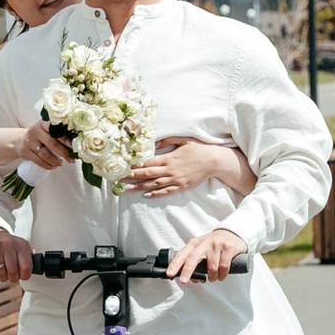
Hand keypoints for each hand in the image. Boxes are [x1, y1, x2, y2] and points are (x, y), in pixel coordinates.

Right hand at [0, 230, 33, 283]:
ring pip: (0, 271)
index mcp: (21, 245)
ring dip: (2, 278)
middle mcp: (8, 244)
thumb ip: (30, 256)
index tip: (22, 277)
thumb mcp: (21, 247)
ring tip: (3, 277)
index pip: (27, 266)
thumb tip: (39, 265)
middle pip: (13, 270)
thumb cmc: (8, 245)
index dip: (25, 276)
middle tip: (12, 278)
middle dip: (13, 278)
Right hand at [19, 120, 73, 169]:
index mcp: (43, 123)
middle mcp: (35, 130)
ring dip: (56, 161)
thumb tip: (77, 145)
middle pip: (52, 142)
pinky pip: (38, 161)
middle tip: (72, 159)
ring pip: (45, 154)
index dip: (63, 137)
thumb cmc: (41, 136)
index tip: (72, 145)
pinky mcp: (25, 151)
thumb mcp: (47, 131)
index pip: (53, 128)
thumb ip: (59, 134)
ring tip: (61, 164)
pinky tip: (54, 167)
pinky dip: (48, 166)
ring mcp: (29, 141)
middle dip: (64, 153)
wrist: (20, 141)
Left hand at [125, 137, 244, 199]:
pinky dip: (155, 194)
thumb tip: (155, 143)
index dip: (135, 164)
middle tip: (118, 178)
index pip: (148, 162)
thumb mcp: (184, 140)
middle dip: (132, 176)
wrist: (215, 161)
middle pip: (148, 174)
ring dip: (139, 187)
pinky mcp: (182, 186)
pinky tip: (145, 195)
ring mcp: (176, 180)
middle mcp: (171, 170)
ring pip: (154, 185)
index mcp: (170, 158)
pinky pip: (166, 191)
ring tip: (127, 189)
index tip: (124, 165)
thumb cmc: (199, 148)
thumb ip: (168, 140)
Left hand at [168, 226, 247, 283]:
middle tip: (183, 281)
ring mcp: (217, 244)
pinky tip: (221, 276)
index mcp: (195, 243)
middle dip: (187, 271)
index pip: (182, 254)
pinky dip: (222, 274)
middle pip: (194, 258)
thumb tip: (191, 279)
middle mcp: (205, 242)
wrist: (233, 233)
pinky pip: (224, 266)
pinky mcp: (228, 247)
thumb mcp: (202, 248)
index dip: (175, 264)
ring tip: (213, 279)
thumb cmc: (214, 244)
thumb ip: (195, 262)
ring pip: (212, 266)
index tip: (169, 274)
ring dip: (212, 277)